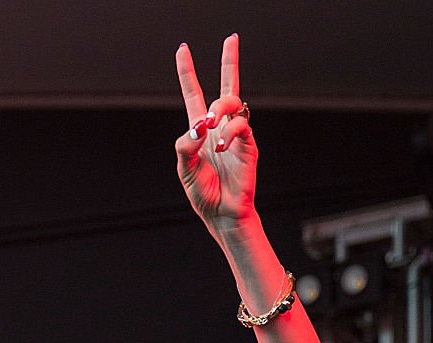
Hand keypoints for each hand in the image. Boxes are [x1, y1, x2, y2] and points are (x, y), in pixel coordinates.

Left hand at [175, 35, 256, 228]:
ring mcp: (235, 135)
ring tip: (209, 123)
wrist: (223, 215)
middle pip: (226, 86)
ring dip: (218, 106)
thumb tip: (199, 126)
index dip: (187, 71)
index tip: (183, 49)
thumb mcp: (184, 168)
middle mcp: (219, 127)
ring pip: (232, 101)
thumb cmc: (203, 195)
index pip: (193, 93)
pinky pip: (241, 125)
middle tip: (231, 38)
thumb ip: (185, 145)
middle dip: (230, 60)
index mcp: (199, 130)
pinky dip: (229, 132)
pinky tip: (220, 147)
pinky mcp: (249, 146)